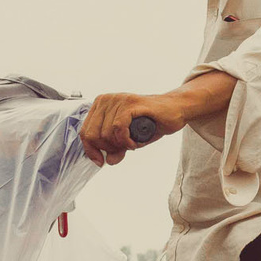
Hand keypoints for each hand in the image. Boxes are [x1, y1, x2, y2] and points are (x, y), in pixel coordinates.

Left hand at [80, 73, 234, 165]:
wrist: (175, 110)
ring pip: (105, 133)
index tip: (100, 160)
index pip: (85, 131)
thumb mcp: (129, 139)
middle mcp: (107, 99)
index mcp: (102, 105)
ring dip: (119, 145)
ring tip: (132, 143)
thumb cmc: (152, 121)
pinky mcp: (131, 103)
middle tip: (123, 149)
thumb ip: (116, 148)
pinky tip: (134, 143)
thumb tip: (107, 161)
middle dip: (107, 148)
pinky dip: (125, 140)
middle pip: (92, 134)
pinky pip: (118, 128)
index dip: (90, 150)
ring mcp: (119, 100)